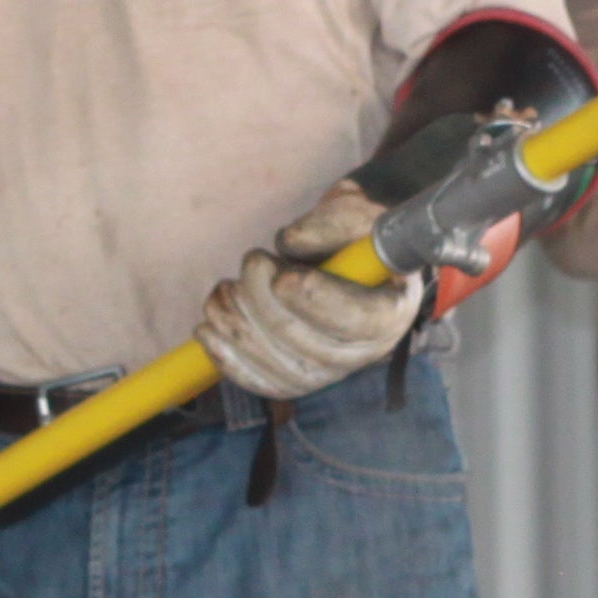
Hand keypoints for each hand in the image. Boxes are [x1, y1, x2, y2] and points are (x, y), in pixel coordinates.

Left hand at [198, 179, 427, 398]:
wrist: (348, 260)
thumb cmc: (354, 235)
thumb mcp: (356, 213)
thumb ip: (331, 221)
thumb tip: (289, 244)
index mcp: (391, 309)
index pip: (357, 320)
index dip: (315, 302)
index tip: (282, 276)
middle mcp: (367, 351)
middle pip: (310, 347)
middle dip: (265, 305)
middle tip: (250, 263)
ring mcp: (332, 371)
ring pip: (281, 369)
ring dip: (239, 329)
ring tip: (221, 292)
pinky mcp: (300, 379)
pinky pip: (264, 384)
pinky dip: (229, 361)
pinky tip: (207, 332)